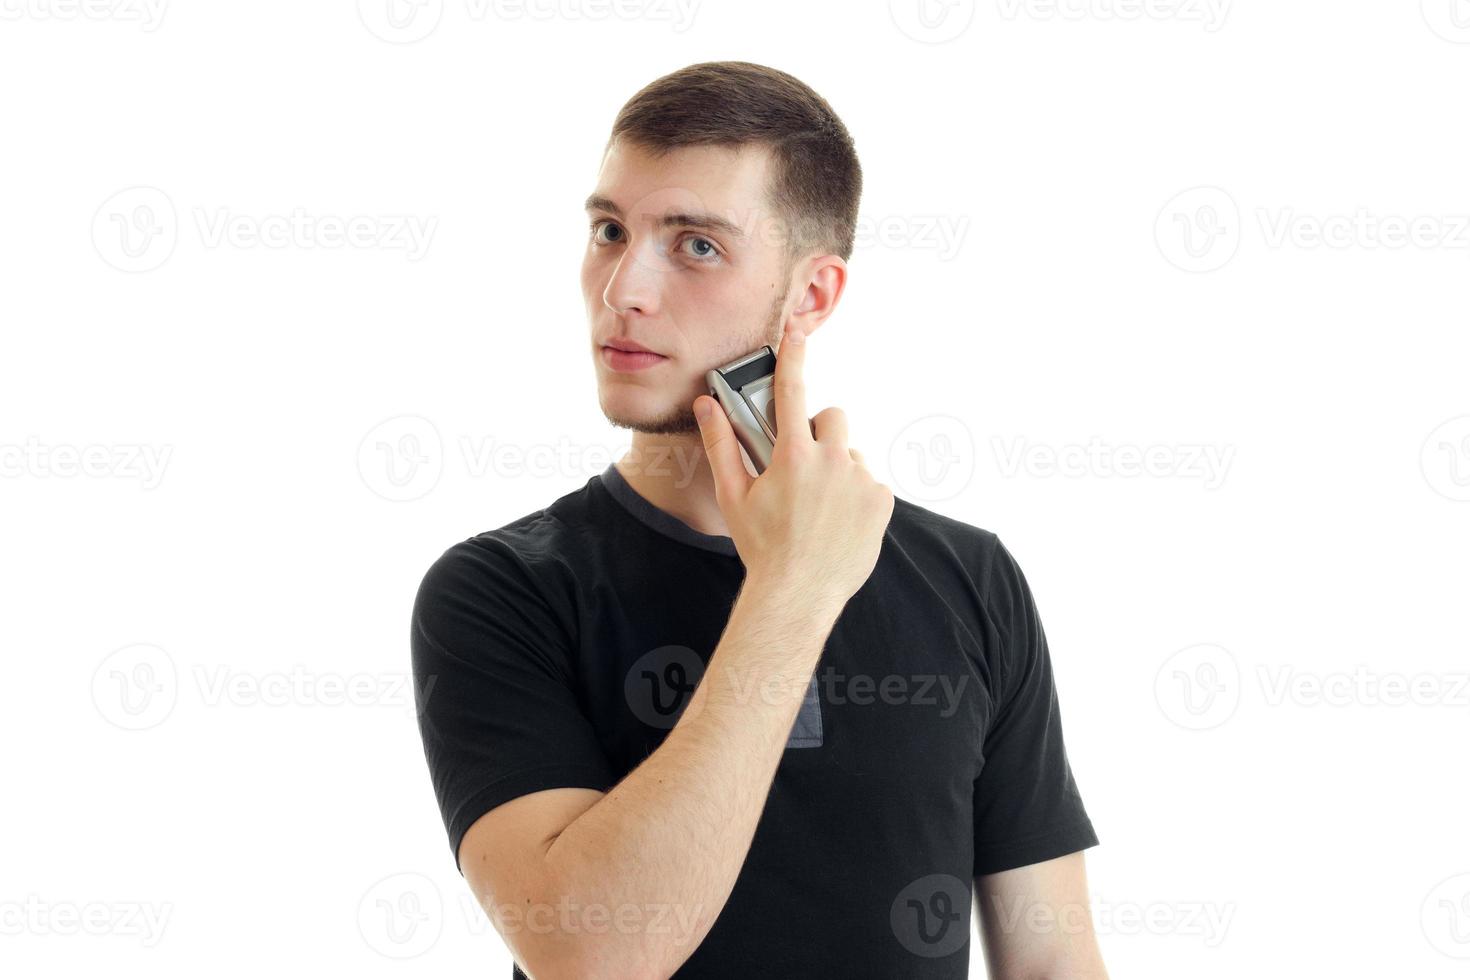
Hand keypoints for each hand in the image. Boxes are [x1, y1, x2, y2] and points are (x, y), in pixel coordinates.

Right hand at [694, 326, 894, 610]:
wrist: (799, 595)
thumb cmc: (762, 547)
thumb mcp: (734, 496)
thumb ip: (721, 445)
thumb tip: (705, 406)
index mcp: (792, 456)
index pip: (792, 390)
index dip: (794, 356)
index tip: (798, 332)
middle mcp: (831, 460)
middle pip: (832, 418)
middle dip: (818, 432)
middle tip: (803, 465)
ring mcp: (861, 480)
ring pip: (850, 454)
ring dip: (837, 468)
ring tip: (820, 506)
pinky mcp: (882, 501)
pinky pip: (869, 483)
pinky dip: (856, 495)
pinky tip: (838, 521)